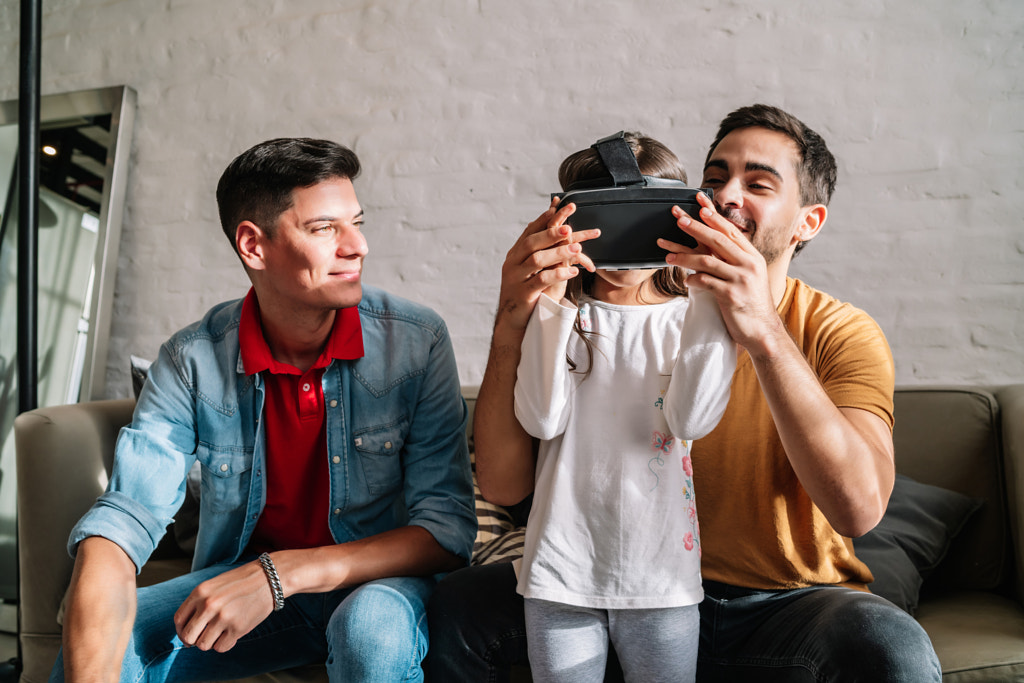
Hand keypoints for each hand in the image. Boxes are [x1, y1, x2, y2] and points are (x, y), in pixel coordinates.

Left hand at [173, 560, 274, 652]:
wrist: (269, 578)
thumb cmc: (242, 581)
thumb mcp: (215, 585)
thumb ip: (199, 602)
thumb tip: (189, 627)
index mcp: (200, 592)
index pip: (179, 620)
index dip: (181, 631)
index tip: (187, 634)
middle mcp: (209, 605)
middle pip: (188, 636)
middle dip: (193, 640)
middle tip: (201, 638)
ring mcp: (223, 617)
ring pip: (203, 645)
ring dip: (210, 642)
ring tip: (220, 633)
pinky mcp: (238, 628)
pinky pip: (221, 647)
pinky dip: (224, 644)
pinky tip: (230, 634)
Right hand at [495, 197, 599, 332]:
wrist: (513, 320)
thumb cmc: (526, 292)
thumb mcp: (531, 269)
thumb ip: (540, 250)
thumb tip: (555, 228)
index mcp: (515, 254)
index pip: (529, 231)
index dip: (544, 219)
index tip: (559, 207)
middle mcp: (513, 264)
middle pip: (531, 243)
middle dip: (551, 233)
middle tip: (569, 227)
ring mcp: (516, 279)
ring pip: (536, 260)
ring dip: (558, 252)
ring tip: (577, 248)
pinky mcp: (523, 294)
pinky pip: (540, 281)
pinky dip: (558, 274)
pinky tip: (572, 272)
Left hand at [658, 192, 780, 352]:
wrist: (763, 330)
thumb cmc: (751, 302)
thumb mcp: (748, 276)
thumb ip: (733, 259)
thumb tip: (712, 244)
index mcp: (752, 256)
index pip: (730, 231)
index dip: (714, 217)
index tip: (700, 204)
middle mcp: (749, 264)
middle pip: (718, 240)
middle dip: (696, 228)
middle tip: (678, 219)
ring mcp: (741, 279)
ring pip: (708, 261)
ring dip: (685, 257)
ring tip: (669, 256)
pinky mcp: (732, 296)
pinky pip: (707, 283)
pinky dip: (694, 280)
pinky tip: (686, 281)